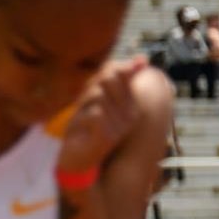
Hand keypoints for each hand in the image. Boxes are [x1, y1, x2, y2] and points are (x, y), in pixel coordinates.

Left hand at [56, 57, 149, 175]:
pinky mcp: (109, 137)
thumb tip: (143, 58)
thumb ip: (115, 76)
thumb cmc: (85, 127)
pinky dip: (82, 118)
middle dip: (88, 90)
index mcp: (132, 103)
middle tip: (85, 110)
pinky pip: (95, 112)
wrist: (75, 160)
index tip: (90, 96)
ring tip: (83, 122)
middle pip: (106, 79)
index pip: (115, 71)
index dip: (95, 79)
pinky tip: (83, 132)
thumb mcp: (98, 96)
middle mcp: (131, 115)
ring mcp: (122, 126)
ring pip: (98, 94)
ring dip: (83, 106)